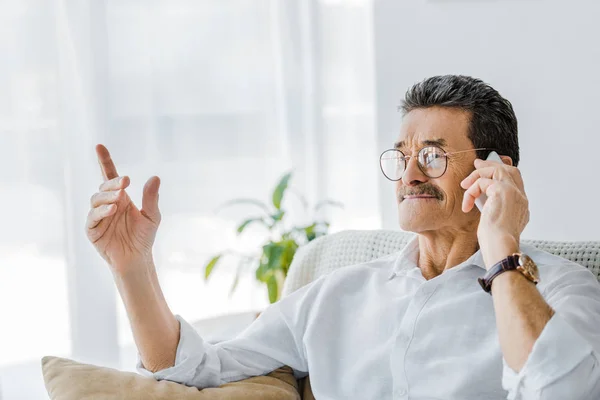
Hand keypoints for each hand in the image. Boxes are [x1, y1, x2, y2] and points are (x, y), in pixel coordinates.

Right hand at [86, 144, 161, 273]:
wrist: (137, 259)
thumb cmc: (144, 237)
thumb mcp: (152, 216)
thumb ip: (152, 198)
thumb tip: (155, 177)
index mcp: (121, 197)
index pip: (109, 176)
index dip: (104, 161)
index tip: (99, 146)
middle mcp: (107, 204)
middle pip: (104, 187)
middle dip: (113, 183)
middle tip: (125, 182)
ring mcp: (98, 216)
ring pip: (96, 200)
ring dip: (107, 197)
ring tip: (119, 199)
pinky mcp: (92, 230)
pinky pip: (92, 218)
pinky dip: (101, 212)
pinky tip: (112, 210)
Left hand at [461, 158, 528, 268]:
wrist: (500, 247)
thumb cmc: (495, 242)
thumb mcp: (495, 222)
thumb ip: (494, 209)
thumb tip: (481, 200)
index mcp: (521, 206)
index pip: (515, 181)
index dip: (502, 173)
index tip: (486, 170)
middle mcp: (521, 198)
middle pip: (510, 170)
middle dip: (492, 164)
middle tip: (476, 164)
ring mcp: (514, 192)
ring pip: (497, 170)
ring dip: (478, 174)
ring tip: (465, 185)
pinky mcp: (502, 191)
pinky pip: (482, 182)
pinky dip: (471, 191)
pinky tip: (467, 205)